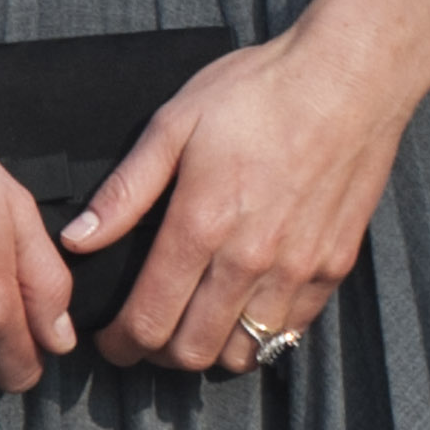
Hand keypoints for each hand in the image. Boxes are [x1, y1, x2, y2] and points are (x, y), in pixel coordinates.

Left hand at [64, 0, 429, 371]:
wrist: (351, 76)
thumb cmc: (260, 90)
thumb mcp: (176, 122)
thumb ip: (126, 190)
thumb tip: (78, 239)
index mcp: (202, 224)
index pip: (148, 320)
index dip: (121, 343)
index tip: (112, 338)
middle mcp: (250, 259)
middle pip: (192, 351)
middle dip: (158, 353)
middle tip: (149, 332)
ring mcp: (298, 267)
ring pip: (242, 352)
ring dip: (211, 350)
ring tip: (197, 323)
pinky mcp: (334, 265)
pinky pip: (290, 331)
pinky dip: (261, 335)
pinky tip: (247, 307)